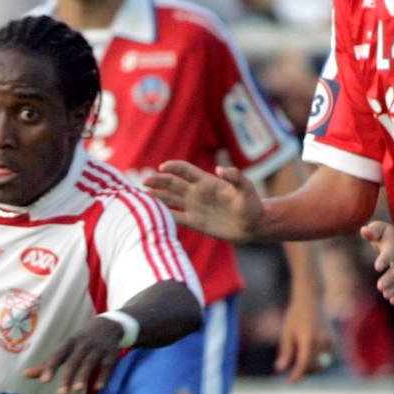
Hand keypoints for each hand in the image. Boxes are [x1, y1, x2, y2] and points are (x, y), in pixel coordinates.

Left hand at [23, 317, 123, 393]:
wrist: (109, 324)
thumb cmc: (81, 341)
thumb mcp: (65, 347)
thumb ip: (47, 363)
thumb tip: (25, 375)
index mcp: (70, 343)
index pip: (58, 355)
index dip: (51, 367)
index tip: (44, 381)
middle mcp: (83, 345)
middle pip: (74, 361)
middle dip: (68, 376)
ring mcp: (98, 349)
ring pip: (90, 363)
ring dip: (84, 376)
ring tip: (77, 390)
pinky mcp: (111, 354)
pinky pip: (108, 366)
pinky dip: (104, 376)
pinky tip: (98, 388)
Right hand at [144, 161, 263, 242]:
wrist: (252, 225)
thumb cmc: (252, 205)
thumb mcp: (247, 189)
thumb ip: (235, 177)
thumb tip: (219, 169)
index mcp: (207, 182)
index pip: (185, 170)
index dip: (173, 167)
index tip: (162, 167)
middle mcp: (197, 193)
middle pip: (172, 184)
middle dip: (158, 181)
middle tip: (144, 181)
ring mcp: (194, 207)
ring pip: (169, 199)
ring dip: (156, 197)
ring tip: (140, 196)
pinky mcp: (194, 222)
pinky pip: (175, 217)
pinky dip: (163, 215)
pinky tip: (150, 215)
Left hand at [275, 295, 335, 381]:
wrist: (312, 301)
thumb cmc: (295, 316)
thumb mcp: (286, 333)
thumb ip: (285, 352)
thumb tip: (279, 369)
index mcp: (308, 338)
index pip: (304, 363)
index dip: (297, 375)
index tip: (291, 382)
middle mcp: (321, 341)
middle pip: (313, 366)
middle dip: (303, 372)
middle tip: (293, 371)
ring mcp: (330, 341)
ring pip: (322, 364)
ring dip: (311, 367)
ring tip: (301, 363)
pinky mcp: (334, 342)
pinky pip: (326, 358)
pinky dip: (318, 360)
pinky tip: (309, 356)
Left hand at [360, 220, 393, 304]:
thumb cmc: (392, 236)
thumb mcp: (382, 229)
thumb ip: (373, 230)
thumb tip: (364, 230)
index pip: (391, 251)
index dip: (385, 259)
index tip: (377, 266)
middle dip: (391, 278)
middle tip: (380, 286)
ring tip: (386, 295)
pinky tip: (393, 301)